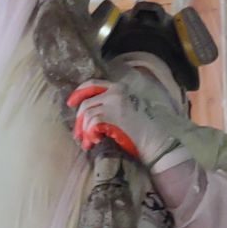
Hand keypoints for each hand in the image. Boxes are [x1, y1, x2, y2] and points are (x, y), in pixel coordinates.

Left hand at [68, 76, 186, 169]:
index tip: (70, 103)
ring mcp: (112, 103)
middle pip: (86, 102)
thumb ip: (112, 105)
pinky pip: (91, 123)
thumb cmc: (143, 130)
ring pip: (86, 114)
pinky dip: (89, 134)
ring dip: (84, 131)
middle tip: (78, 135)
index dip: (78, 93)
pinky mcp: (110, 115)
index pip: (92, 84)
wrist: (156, 141)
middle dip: (79, 120)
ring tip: (88, 143)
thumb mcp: (128, 109)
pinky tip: (94, 142)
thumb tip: (89, 113)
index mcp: (119, 88)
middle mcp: (115, 92)